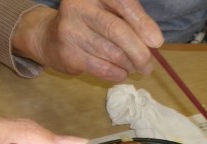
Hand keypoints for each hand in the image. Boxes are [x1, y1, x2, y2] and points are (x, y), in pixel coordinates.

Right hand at [12, 0, 163, 81]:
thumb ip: (129, 20)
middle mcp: (79, 7)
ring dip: (130, 65)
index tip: (157, 41)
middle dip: (138, 51)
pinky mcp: (68, 54)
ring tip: (137, 68)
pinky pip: (102, 68)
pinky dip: (117, 74)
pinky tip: (122, 73)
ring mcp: (70, 31)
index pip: (122, 2)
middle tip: (148, 64)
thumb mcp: (107, 11)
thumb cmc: (89, 23)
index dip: (142, 23)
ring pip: (111, 53)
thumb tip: (153, 41)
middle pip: (117, 30)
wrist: (49, 37)